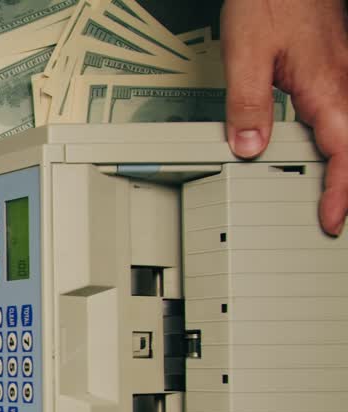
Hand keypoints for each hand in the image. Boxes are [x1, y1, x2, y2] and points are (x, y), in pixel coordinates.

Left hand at [223, 0, 347, 234]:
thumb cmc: (270, 0)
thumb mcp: (245, 54)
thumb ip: (246, 103)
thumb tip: (248, 146)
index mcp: (326, 88)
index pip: (342, 154)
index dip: (339, 192)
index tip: (331, 219)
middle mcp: (342, 83)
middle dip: (347, 185)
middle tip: (333, 215)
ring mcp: (343, 74)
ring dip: (344, 163)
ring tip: (330, 191)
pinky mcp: (335, 66)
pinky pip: (343, 110)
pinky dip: (339, 138)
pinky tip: (326, 144)